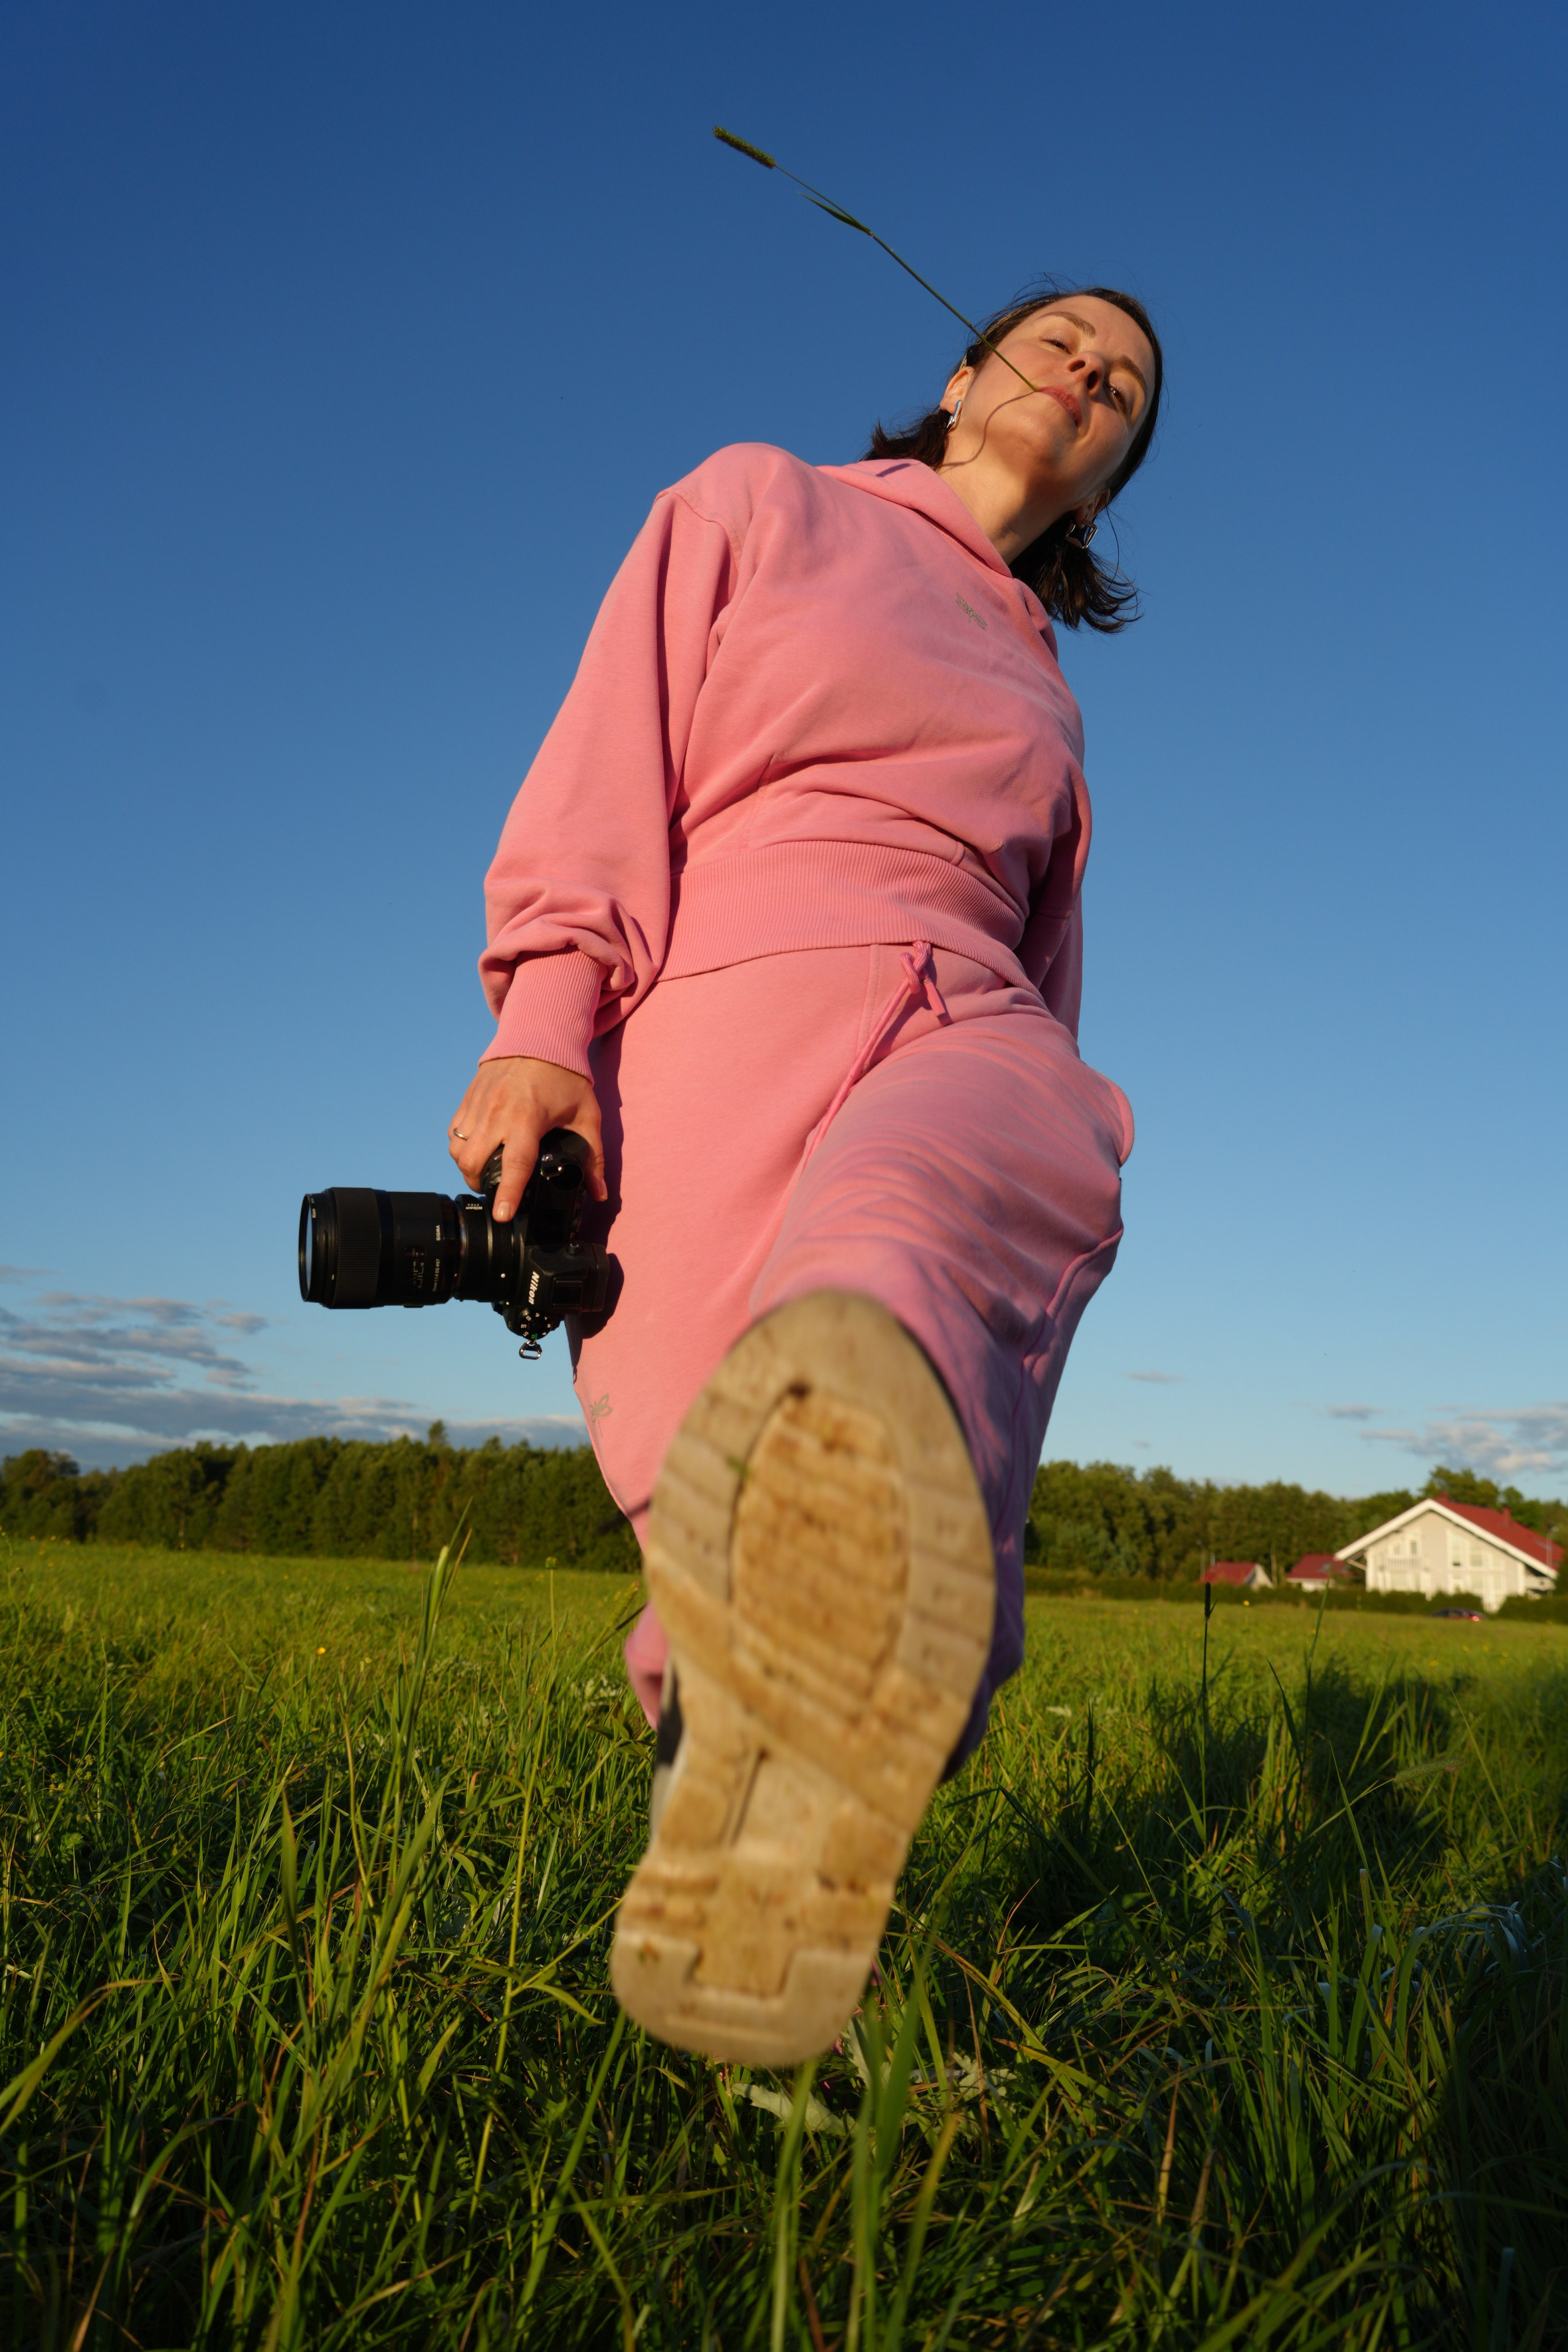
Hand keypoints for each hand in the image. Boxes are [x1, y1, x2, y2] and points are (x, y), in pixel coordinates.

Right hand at [446, 1056, 605, 1221]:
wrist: (538, 1035)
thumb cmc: (565, 1076)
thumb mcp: (587, 1115)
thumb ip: (593, 1156)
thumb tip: (599, 1193)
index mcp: (528, 1118)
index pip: (514, 1165)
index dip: (507, 1195)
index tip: (502, 1216)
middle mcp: (497, 1112)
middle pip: (474, 1163)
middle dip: (481, 1185)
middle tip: (496, 1193)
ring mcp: (479, 1105)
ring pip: (458, 1150)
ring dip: (467, 1169)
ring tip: (484, 1175)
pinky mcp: (468, 1098)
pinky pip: (454, 1133)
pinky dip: (461, 1149)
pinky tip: (476, 1153)